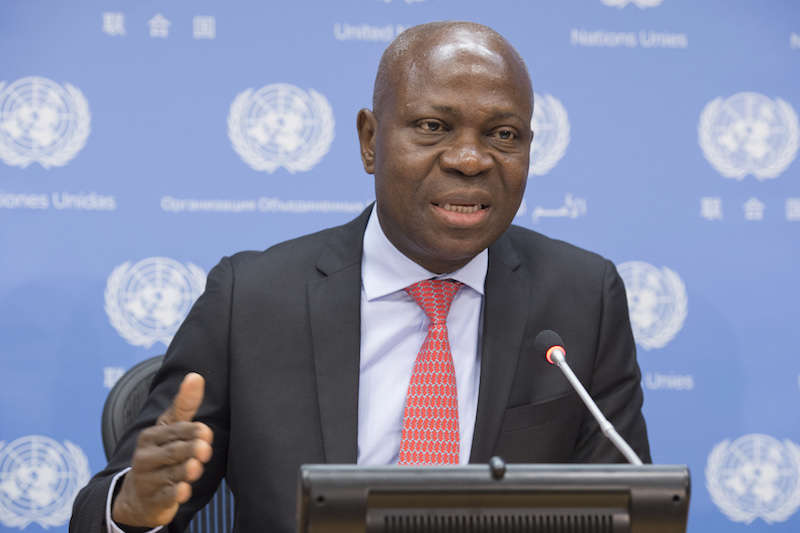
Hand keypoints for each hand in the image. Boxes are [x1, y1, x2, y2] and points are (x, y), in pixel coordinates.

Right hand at [111, 373, 213, 527]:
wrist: (138, 496)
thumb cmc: (160, 454)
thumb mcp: (169, 428)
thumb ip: (184, 405)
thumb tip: (196, 376)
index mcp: (151, 437)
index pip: (174, 431)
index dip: (191, 432)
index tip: (207, 432)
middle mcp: (146, 457)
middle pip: (173, 452)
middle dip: (190, 450)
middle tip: (204, 449)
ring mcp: (148, 480)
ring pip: (171, 474)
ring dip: (185, 471)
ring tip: (196, 468)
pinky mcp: (153, 501)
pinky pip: (165, 497)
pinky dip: (175, 494)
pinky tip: (183, 491)